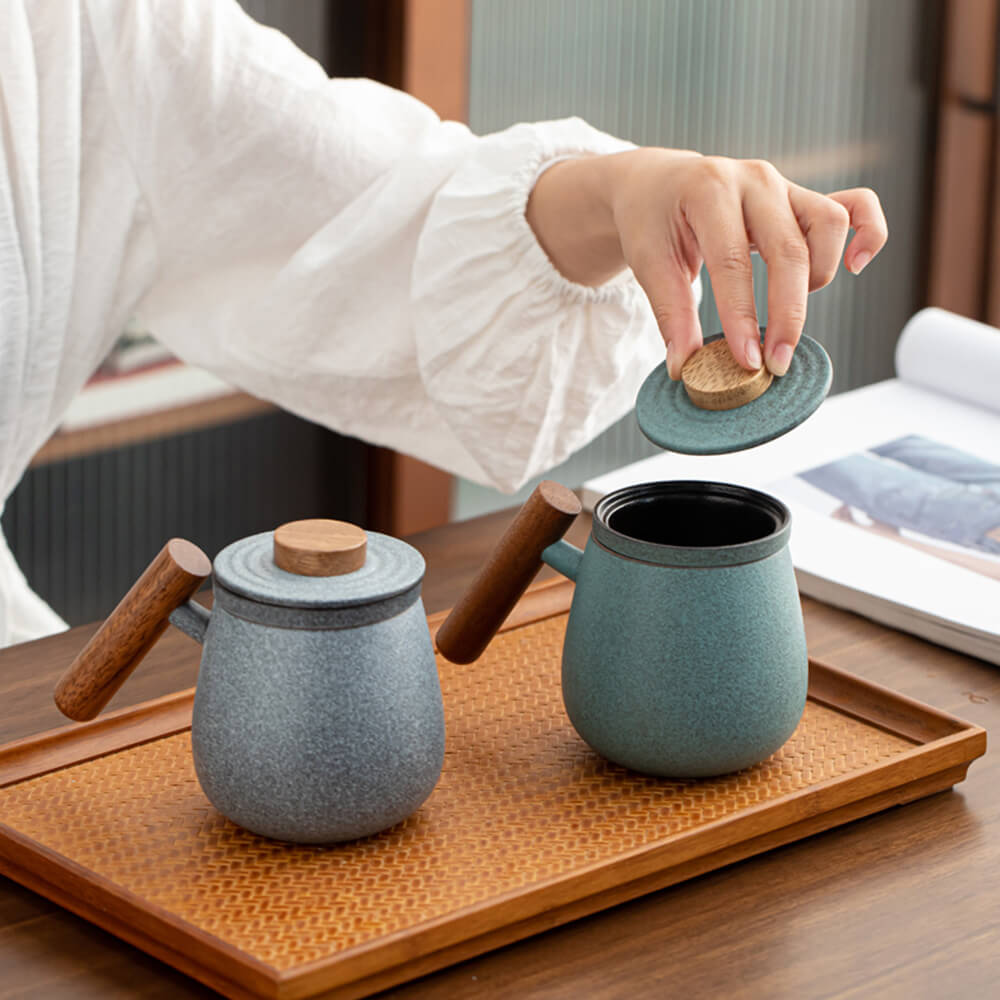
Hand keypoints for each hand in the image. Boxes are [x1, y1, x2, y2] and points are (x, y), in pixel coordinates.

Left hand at [526, 149, 887, 377]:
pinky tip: (856, 266)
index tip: (747, 361)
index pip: (733, 261)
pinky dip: (868, 232)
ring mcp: (784, 184)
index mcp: (709, 191)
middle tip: (775, 363)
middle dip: (787, 313)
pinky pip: (854, 205)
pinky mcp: (802, 196)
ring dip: (818, 275)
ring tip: (788, 310)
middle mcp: (754, 180)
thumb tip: (683, 368)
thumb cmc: (651, 222)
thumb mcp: (648, 263)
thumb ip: (671, 315)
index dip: (742, 316)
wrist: (657, 183)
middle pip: (789, 248)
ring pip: (828, 224)